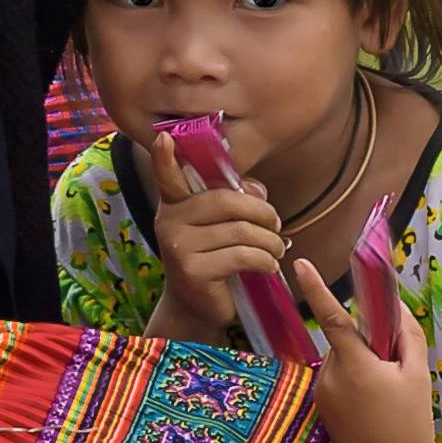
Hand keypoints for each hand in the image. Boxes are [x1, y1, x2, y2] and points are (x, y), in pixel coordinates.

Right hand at [139, 138, 290, 342]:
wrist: (199, 306)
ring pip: (241, 231)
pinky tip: (269, 266)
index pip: (167, 177)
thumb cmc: (216, 257)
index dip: (165, 157)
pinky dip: (266, 260)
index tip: (164, 136)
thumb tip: (256, 191)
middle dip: (263, 213)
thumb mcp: (224, 224)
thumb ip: (237, 199)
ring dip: (270, 241)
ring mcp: (178, 246)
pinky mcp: (192, 271)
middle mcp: (169, 221)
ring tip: (277, 250)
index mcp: (175, 204)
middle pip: (227, 201)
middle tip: (277, 226)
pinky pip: (243, 255)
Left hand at [289, 252, 441, 442]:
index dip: (315, 288)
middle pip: (346, 340)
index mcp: (356, 366)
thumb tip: (393, 305)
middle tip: (394, 367)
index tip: (300, 264)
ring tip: (383, 394)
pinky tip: (370, 405)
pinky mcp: (318, 407)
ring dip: (360, 363)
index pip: (333, 318)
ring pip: (341, 359)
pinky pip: (335, 378)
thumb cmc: (411, 420)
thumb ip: (405, 333)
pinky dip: (352, 380)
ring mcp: (321, 393)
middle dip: (367, 343)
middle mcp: (330, 377)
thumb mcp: (417, 373)